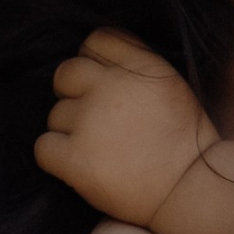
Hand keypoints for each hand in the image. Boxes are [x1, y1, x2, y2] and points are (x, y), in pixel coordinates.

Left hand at [36, 30, 233, 233]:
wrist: (190, 192)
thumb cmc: (185, 145)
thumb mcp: (173, 87)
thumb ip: (137, 67)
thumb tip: (96, 60)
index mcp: (142, 66)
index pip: (97, 40)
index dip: (94, 62)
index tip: (104, 85)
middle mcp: (113, 87)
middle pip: (66, 73)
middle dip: (74, 94)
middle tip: (96, 122)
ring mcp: (91, 122)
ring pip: (55, 115)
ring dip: (70, 132)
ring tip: (101, 152)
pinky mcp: (75, 159)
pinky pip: (43, 147)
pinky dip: (56, 157)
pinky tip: (80, 166)